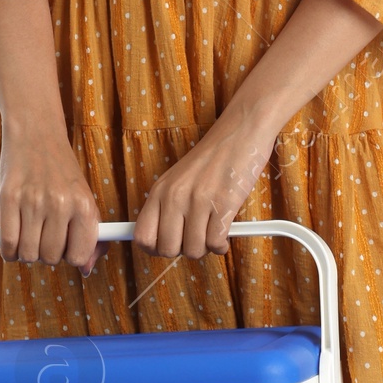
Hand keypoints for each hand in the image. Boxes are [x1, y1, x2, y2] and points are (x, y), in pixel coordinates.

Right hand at [0, 124, 100, 271]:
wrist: (36, 134)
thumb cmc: (61, 170)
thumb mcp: (83, 198)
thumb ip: (90, 235)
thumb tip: (86, 270)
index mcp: (84, 206)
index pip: (79, 257)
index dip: (70, 257)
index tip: (66, 247)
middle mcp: (60, 204)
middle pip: (51, 257)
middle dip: (46, 253)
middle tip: (44, 236)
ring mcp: (33, 201)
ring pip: (28, 254)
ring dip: (27, 252)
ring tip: (29, 235)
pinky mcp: (8, 198)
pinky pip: (7, 243)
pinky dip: (9, 250)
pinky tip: (13, 239)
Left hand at [134, 112, 273, 260]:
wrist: (240, 132)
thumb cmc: (213, 158)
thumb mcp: (179, 178)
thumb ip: (167, 206)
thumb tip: (162, 241)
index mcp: (160, 190)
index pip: (142, 236)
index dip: (155, 249)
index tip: (170, 246)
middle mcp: (175, 196)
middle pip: (167, 249)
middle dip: (184, 250)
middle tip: (196, 238)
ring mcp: (199, 201)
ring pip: (194, 250)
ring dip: (206, 248)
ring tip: (213, 232)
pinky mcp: (223, 204)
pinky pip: (216, 243)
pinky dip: (222, 245)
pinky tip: (225, 234)